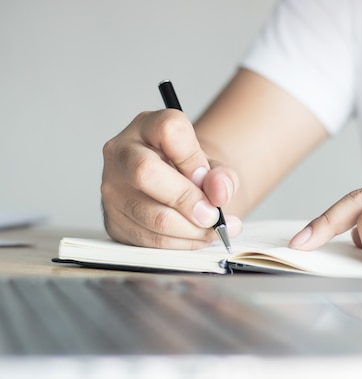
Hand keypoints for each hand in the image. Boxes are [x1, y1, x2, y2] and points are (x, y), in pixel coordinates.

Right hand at [101, 110, 240, 248]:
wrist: (173, 187)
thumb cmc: (191, 172)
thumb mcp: (214, 166)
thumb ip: (223, 176)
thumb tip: (219, 193)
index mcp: (147, 126)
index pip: (169, 130)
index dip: (194, 159)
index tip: (207, 178)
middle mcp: (122, 152)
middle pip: (146, 172)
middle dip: (187, 200)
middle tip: (212, 215)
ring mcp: (112, 187)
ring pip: (151, 214)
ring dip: (190, 230)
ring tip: (212, 229)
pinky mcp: (113, 220)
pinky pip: (149, 239)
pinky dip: (181, 243)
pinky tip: (196, 237)